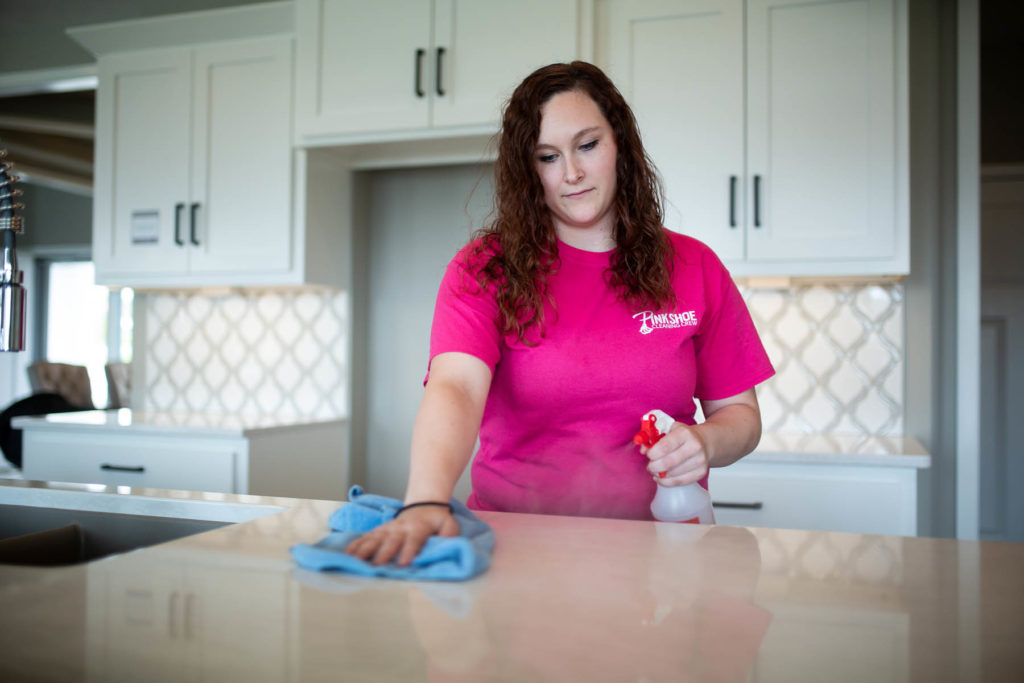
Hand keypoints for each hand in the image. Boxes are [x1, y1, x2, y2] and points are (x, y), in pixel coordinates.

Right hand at [344, 505, 459, 566]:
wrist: (423, 504)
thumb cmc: (436, 520)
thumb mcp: (449, 524)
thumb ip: (449, 535)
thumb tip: (447, 548)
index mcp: (418, 527)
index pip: (414, 540)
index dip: (409, 551)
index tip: (404, 564)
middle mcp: (400, 528)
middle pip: (390, 541)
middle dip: (383, 554)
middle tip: (376, 567)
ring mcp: (387, 529)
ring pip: (374, 539)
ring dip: (364, 550)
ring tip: (355, 562)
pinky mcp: (379, 530)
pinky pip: (365, 538)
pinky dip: (355, 546)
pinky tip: (347, 555)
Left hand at [640, 422, 709, 485]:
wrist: (704, 441)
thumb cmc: (683, 435)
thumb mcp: (668, 429)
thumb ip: (653, 437)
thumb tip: (643, 449)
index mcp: (685, 433)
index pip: (664, 446)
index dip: (652, 453)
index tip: (648, 455)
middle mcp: (695, 446)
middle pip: (668, 463)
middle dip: (654, 466)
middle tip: (650, 466)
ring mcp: (700, 460)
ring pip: (673, 474)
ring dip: (660, 475)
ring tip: (656, 471)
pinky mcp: (701, 472)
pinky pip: (680, 482)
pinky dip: (667, 482)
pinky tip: (662, 478)